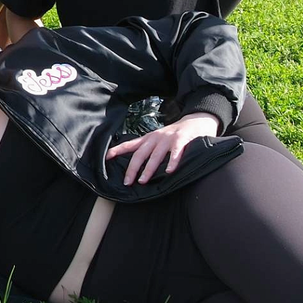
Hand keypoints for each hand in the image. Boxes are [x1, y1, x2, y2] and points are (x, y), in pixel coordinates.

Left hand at [107, 112, 221, 186]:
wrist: (196, 120)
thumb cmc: (176, 134)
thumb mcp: (159, 139)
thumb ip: (150, 149)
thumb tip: (137, 166)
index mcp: (149, 138)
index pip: (130, 145)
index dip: (117, 151)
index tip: (106, 158)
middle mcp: (156, 138)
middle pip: (140, 154)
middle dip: (132, 168)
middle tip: (127, 182)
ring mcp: (168, 139)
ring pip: (156, 155)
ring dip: (148, 169)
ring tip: (142, 180)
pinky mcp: (182, 140)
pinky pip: (176, 152)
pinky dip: (172, 162)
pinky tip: (169, 171)